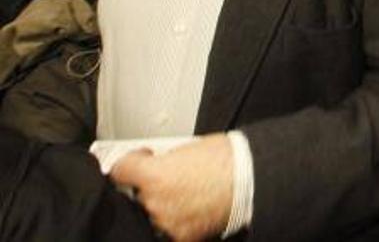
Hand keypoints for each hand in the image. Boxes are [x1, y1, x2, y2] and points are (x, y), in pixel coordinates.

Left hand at [109, 134, 232, 241]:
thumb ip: (165, 160)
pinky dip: (181, 220)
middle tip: (174, 177)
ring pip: (155, 214)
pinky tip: (196, 208)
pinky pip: (172, 230)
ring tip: (190, 193)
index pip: (121, 169)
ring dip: (166, 205)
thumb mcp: (189, 148)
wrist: (254, 179)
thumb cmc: (229, 159)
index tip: (138, 160)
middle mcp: (155, 202)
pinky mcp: (184, 237)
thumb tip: (157, 166)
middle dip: (152, 186)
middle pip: (139, 194)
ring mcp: (168, 223)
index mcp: (153, 175)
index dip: (131, 161)